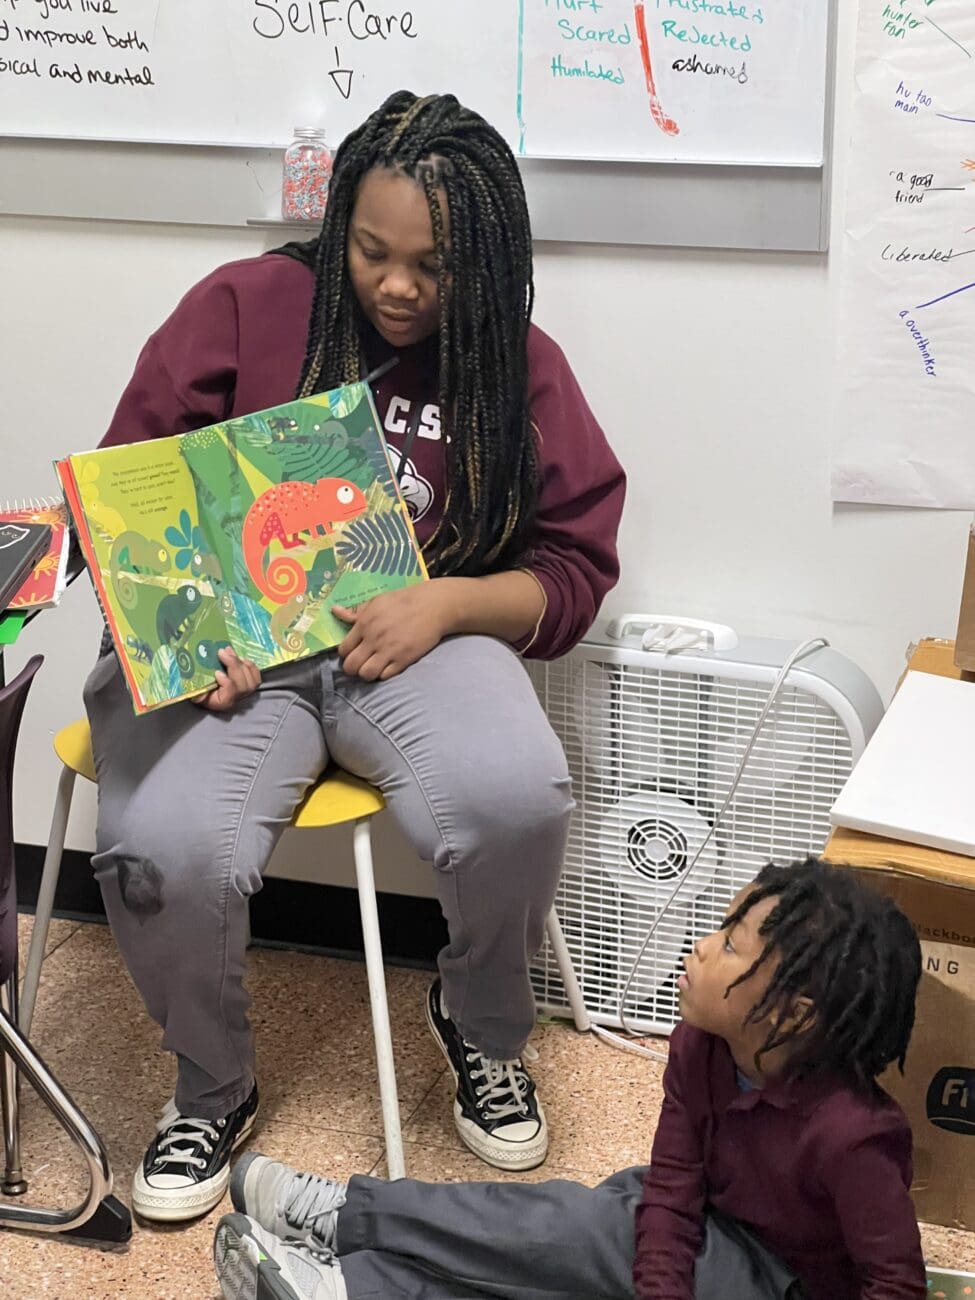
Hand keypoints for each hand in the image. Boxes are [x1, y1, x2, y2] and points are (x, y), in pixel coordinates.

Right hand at [193, 646, 260, 711]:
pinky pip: (256, 677)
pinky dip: (251, 666)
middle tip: (222, 652)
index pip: (231, 694)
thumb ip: (196, 691)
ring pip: (251, 680)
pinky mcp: (249, 685)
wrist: (206, 690)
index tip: (216, 672)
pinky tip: (241, 657)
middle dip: (234, 665)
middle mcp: (236, 700)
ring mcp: (245, 693)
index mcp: (223, 702)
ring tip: (230, 652)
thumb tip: (194, 688)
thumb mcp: (195, 691)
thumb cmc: (199, 690)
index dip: (227, 682)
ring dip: (241, 663)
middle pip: (243, 685)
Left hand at [334, 583, 452, 680]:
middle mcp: (373, 639)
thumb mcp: (377, 602)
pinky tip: (388, 666)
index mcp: (364, 623)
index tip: (354, 653)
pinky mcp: (404, 659)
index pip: (343, 649)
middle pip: (351, 666)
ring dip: (368, 673)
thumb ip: (356, 611)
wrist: (433, 606)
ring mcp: (389, 650)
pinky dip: (385, 674)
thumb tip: (335, 611)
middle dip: (353, 668)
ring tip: (374, 667)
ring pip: (366, 674)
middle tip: (361, 664)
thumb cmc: (404, 601)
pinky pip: (386, 676)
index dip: (346, 654)